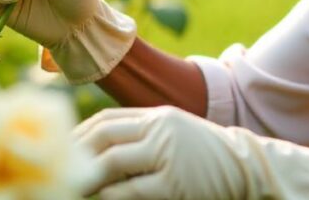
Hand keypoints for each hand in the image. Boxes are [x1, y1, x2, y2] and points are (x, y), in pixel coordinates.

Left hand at [76, 106, 308, 199]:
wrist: (251, 167)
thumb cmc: (208, 156)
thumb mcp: (176, 135)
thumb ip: (144, 136)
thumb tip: (98, 150)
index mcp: (159, 117)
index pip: (107, 121)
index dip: (79, 136)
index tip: (61, 151)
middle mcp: (161, 130)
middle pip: (103, 138)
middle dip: (75, 156)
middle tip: (57, 171)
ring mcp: (167, 155)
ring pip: (111, 163)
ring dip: (87, 178)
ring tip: (72, 186)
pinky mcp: (173, 184)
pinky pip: (129, 191)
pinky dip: (110, 195)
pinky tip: (101, 198)